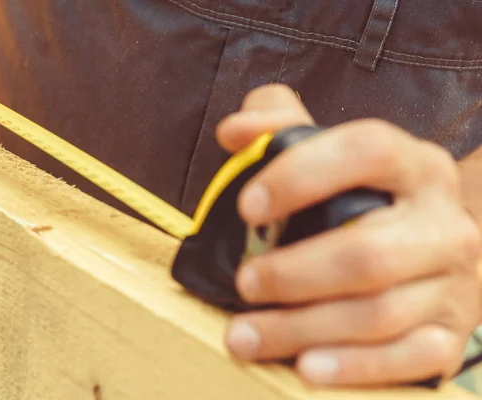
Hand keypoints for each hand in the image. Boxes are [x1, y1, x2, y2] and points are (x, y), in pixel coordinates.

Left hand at [216, 84, 481, 386]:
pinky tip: (306, 367)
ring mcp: (453, 281)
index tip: (248, 207)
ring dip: (303, 329)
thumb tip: (234, 132)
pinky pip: (409, 358)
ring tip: (246, 334)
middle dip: (295, 274)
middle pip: (370, 252)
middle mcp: (443, 221)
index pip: (367, 151)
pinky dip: (354, 367)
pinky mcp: (449, 332)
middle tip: (244, 284)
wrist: (432, 246)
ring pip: (380, 313)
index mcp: (414, 165)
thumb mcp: (326, 150)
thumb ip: (277, 126)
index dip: (302, 175)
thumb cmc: (365, 197)